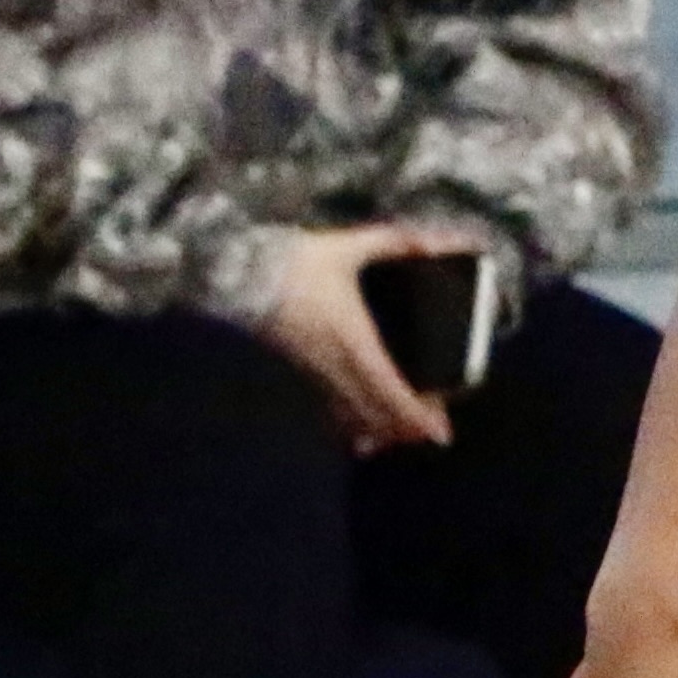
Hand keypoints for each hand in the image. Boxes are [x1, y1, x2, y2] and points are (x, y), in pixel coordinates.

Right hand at [255, 221, 461, 452]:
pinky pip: (325, 409)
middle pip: (376, 413)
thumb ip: (395, 243)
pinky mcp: (297, 372)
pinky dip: (346, 426)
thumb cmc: (295, 262)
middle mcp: (335, 365)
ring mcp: (314, 372)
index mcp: (354, 339)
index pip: (390, 389)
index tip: (439, 432)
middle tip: (433, 433)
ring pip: (350, 417)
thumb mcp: (348, 247)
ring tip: (404, 433)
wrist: (238, 274)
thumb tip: (437, 240)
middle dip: (406, 428)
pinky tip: (360, 437)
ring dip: (378, 429)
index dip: (416, 415)